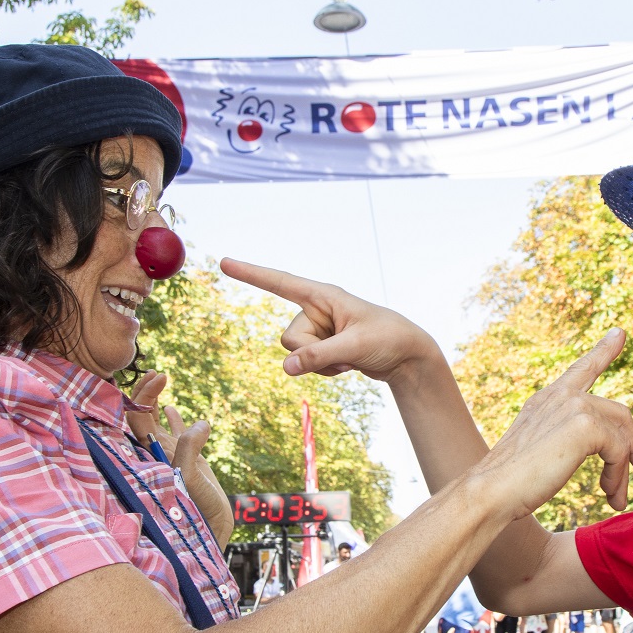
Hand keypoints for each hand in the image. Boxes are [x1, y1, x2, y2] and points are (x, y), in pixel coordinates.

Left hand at [125, 372, 234, 545]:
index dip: (143, 395)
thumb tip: (201, 424)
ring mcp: (169, 456)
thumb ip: (189, 450)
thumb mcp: (189, 479)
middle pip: (141, 417)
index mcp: (150, 455)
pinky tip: (173, 408)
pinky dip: (173, 420)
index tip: (159, 378)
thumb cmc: (196, 510)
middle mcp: (155, 453)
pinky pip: (175, 435)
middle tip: (158, 373)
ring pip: (156, 423)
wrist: (212, 529)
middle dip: (146, 392)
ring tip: (161, 380)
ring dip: (156, 401)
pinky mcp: (186, 461)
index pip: (137, 418)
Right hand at [220, 258, 441, 384]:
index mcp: (323, 295)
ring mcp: (318, 330)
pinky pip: (306, 364)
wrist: (408, 356)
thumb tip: (286, 367)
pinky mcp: (322, 347)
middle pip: (288, 338)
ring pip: (295, 354)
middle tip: (345, 352)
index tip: (225, 262)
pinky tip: (348, 364)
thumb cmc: (388, 339)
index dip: (251, 273)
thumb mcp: (353, 347)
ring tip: (350, 358)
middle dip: (311, 354)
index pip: (280, 282)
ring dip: (321, 364)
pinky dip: (325, 370)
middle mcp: (317, 309)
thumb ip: (318, 356)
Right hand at [469, 329, 632, 517]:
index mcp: (547, 399)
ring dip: (624, 470)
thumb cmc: (511, 482)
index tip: (618, 334)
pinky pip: (619, 450)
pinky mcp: (585, 425)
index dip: (603, 350)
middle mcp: (561, 396)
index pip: (582, 369)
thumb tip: (599, 449)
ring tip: (618, 498)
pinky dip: (618, 475)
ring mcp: (574, 406)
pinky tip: (607, 493)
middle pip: (618, 412)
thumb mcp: (540, 450)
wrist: (492, 490)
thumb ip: (565, 439)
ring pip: (621, 435)